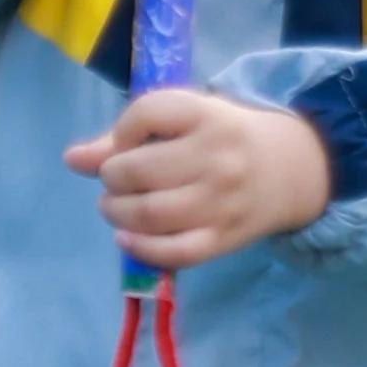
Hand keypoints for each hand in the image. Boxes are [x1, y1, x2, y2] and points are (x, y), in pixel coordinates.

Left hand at [64, 85, 332, 268]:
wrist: (294, 169)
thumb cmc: (225, 139)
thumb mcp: (186, 120)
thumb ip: (128, 134)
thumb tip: (71, 160)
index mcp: (207, 114)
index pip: (145, 114)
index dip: (120, 132)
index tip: (126, 144)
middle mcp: (217, 156)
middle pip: (138, 170)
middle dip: (112, 178)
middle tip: (116, 183)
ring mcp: (223, 201)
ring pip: (151, 214)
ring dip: (118, 213)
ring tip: (117, 208)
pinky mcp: (226, 238)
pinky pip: (175, 252)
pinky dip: (141, 248)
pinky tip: (127, 237)